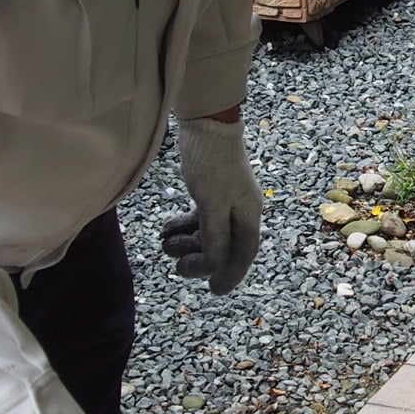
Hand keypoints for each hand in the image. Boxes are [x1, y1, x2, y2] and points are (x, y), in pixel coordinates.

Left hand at [162, 116, 260, 292]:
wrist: (206, 123)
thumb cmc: (212, 162)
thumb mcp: (211, 204)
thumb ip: (215, 237)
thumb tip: (216, 265)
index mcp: (248, 215)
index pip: (243, 253)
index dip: (231, 274)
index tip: (214, 291)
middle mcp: (241, 210)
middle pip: (225, 246)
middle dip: (201, 258)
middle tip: (178, 267)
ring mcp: (227, 200)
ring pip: (210, 233)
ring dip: (189, 243)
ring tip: (166, 244)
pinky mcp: (212, 190)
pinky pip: (201, 218)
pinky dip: (186, 226)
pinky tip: (168, 229)